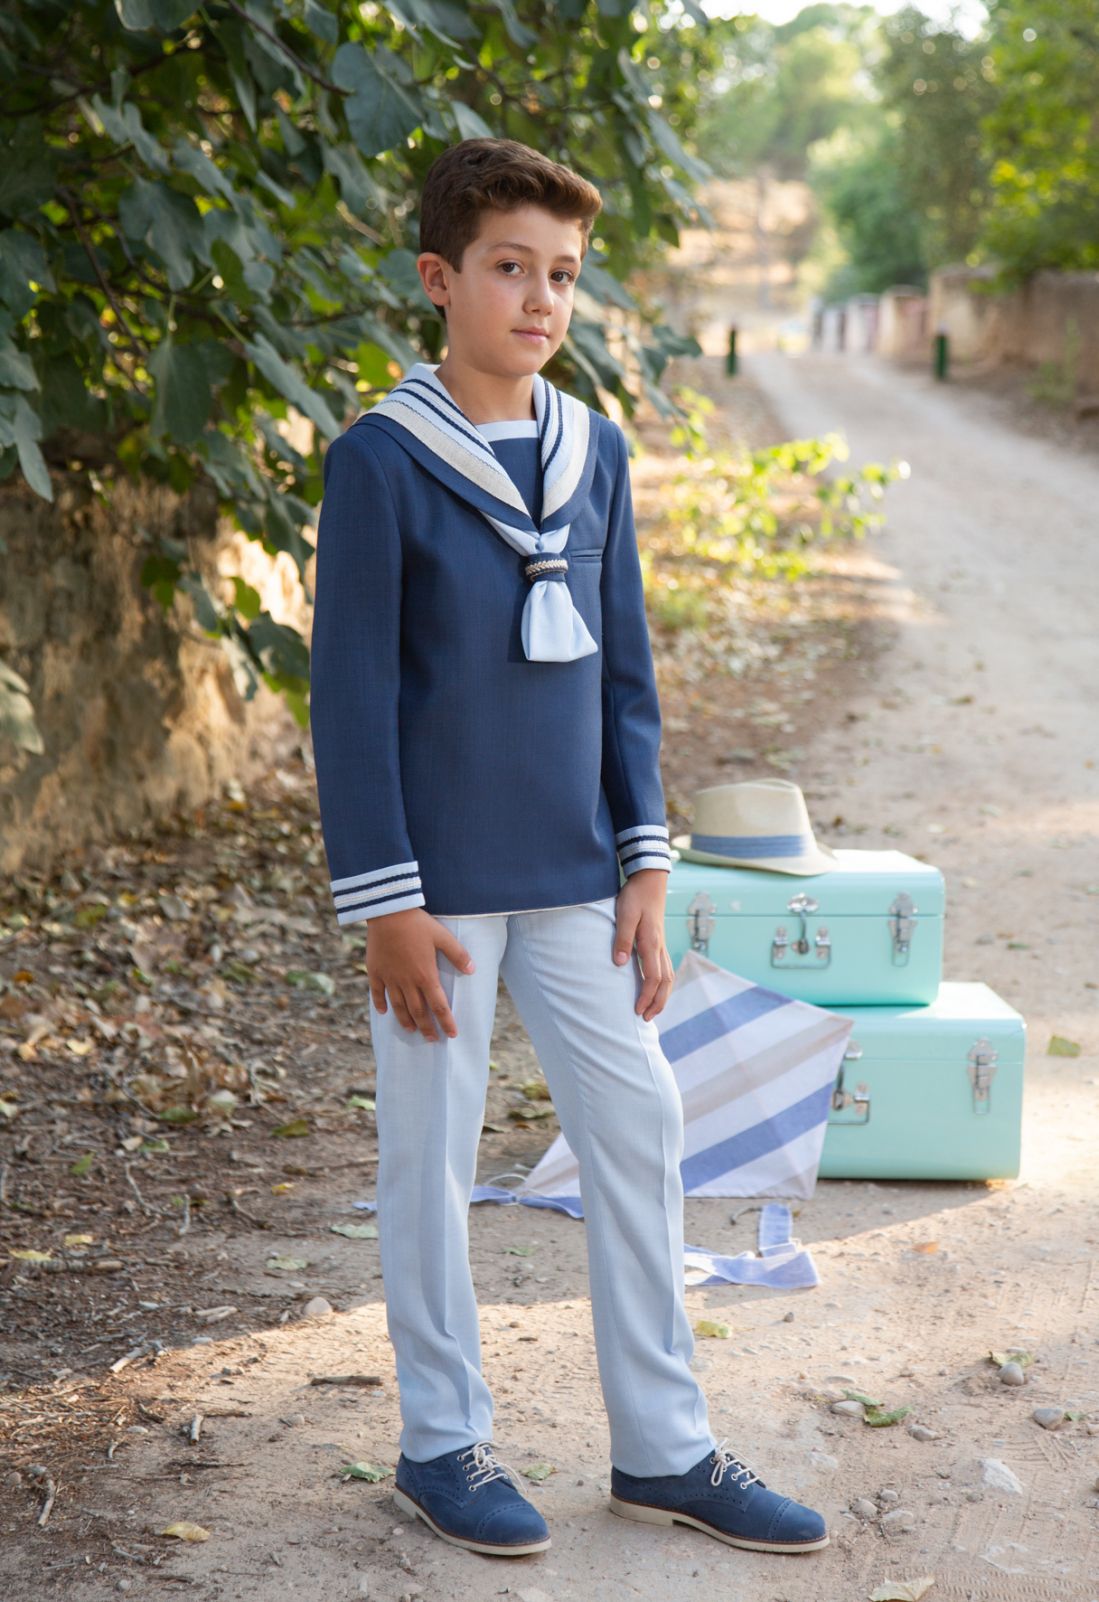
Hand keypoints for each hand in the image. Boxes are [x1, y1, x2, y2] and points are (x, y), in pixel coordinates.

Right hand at [364, 908, 475, 1041]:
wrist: (388, 912)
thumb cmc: (417, 923)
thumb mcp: (442, 936)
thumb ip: (458, 954)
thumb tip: (472, 970)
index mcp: (426, 975)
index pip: (439, 1006)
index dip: (446, 1022)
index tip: (451, 1034)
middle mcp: (407, 981)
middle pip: (418, 1011)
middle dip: (426, 1028)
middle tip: (432, 1039)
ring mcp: (390, 978)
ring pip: (398, 1006)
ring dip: (405, 1020)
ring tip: (411, 1030)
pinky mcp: (375, 971)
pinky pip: (377, 993)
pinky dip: (380, 1004)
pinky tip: (383, 1012)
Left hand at [612, 870, 674, 1021]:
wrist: (650, 880)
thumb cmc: (635, 897)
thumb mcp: (624, 915)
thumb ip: (622, 940)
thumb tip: (620, 964)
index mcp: (651, 943)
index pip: (653, 978)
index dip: (646, 997)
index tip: (637, 1011)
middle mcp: (659, 946)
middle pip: (665, 982)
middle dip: (657, 1003)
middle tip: (646, 1019)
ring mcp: (661, 944)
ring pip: (668, 976)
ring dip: (662, 995)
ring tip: (653, 1010)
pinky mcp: (659, 941)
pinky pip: (666, 968)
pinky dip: (664, 983)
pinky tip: (657, 988)